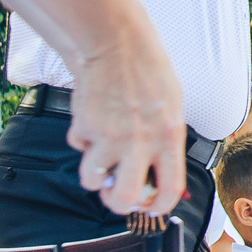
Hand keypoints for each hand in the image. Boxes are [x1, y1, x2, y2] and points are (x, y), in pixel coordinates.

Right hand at [64, 11, 186, 217]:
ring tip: (100, 155)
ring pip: (92, 180)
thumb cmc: (148, 72)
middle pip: (124, 198)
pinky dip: (82, 142)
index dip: (159, 208)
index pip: (169, 191)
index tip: (151, 209)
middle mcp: (140, 141)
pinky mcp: (84, 126)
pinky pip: (79, 148)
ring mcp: (109, 135)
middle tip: (116, 192)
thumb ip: (167, 143)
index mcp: (169, 137)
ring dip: (94, 173)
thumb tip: (160, 178)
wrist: (116, 42)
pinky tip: (93, 121)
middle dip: (117, 202)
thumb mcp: (172, 108)